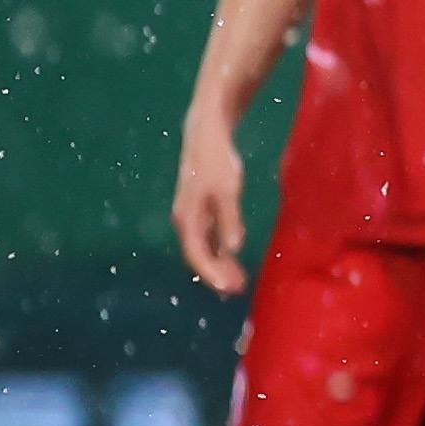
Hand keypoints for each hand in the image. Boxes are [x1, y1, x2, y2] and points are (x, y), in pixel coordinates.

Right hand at [171, 118, 250, 294]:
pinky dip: (219, 249)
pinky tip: (231, 256)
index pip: (197, 254)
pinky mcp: (200, 209)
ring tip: (238, 279)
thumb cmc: (217, 162)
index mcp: (188, 218)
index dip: (212, 273)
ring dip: (219, 263)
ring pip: (203, 247)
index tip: (228, 288)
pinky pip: (207, 237)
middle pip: (199, 255)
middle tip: (238, 289)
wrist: (206, 136)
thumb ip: (230, 219)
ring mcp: (192, 215)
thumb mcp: (228, 190)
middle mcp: (185, 220)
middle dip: (217, 273)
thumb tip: (233, 248)